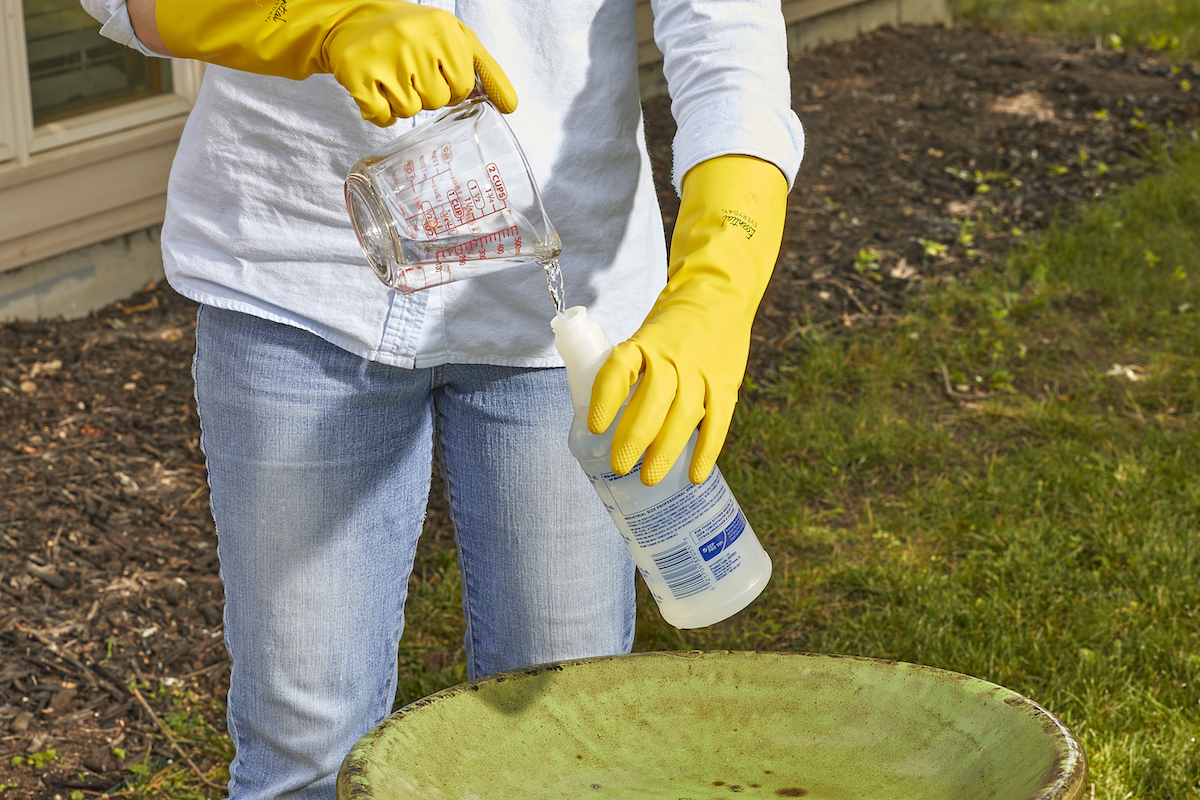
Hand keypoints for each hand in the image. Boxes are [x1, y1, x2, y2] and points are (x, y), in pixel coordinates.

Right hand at [154, 0, 516, 124]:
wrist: (352, 18)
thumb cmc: (413, 33)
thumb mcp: (455, 40)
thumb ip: (487, 72)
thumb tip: (511, 107)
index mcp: (446, 31)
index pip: (463, 88)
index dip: (450, 86)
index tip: (434, 68)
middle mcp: (417, 40)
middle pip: (438, 102)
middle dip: (427, 95)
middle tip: (410, 70)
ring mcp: (386, 58)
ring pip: (410, 112)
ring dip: (402, 103)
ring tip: (392, 76)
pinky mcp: (358, 75)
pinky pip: (381, 117)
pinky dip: (379, 112)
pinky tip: (375, 89)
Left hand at [588, 155, 786, 485]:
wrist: (719, 295)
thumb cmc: (670, 329)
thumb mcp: (642, 339)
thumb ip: (626, 374)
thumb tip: (595, 422)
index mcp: (644, 342)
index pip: (620, 368)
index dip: (606, 398)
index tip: (595, 428)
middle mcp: (672, 356)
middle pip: (653, 399)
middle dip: (634, 437)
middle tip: (618, 466)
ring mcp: (702, 369)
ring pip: (685, 414)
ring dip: (666, 450)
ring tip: (648, 479)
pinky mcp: (726, 383)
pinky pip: (718, 420)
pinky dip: (706, 451)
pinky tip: (693, 476)